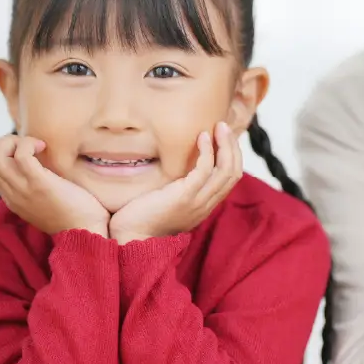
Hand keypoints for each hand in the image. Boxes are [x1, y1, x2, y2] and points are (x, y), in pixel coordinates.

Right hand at [0, 134, 110, 236]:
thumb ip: (36, 189)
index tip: (28, 150)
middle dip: (5, 143)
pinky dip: (28, 144)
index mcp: (13, 199)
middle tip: (30, 145)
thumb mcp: (47, 202)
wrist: (87, 233)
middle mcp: (12, 195)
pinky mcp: (39, 184)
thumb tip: (42, 165)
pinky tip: (43, 147)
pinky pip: (21, 156)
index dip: (4, 152)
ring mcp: (23, 190)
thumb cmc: (76, 214)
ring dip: (14, 142)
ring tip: (36, 145)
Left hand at [109, 122, 242, 243]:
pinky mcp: (185, 197)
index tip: (224, 137)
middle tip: (224, 126)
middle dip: (233, 147)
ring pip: (226, 170)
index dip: (232, 156)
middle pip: (233, 172)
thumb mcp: (167, 200)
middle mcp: (206, 205)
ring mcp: (198, 202)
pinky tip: (202, 137)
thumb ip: (178, 187)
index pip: (230, 179)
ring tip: (219, 127)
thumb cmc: (141, 218)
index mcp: (204, 206)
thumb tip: (174, 165)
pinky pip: (204, 170)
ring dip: (225, 145)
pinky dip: (207, 151)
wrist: (130, 237)